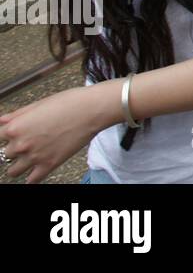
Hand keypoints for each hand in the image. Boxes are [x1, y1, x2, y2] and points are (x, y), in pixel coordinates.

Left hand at [0, 83, 116, 182]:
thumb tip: (3, 120)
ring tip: (27, 159)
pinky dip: (31, 178)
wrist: (92, 109)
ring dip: (18, 166)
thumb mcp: (39, 104)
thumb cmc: (69, 102)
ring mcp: (34, 157)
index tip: (10, 136)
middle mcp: (21, 144)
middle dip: (14, 149)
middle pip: (4, 154)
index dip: (6, 136)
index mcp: (16, 127)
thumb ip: (17, 115)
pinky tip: (35, 171)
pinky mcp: (49, 165)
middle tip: (26, 143)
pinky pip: (31, 180)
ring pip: (12, 172)